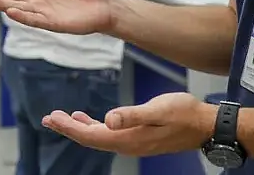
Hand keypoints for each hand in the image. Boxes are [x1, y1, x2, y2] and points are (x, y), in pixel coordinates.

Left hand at [42, 92, 214, 156]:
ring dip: (78, 128)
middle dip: (68, 129)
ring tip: (60, 120)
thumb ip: (132, 114)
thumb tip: (107, 119)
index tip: (52, 118)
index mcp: (129, 138)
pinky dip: (93, 127)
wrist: (205, 125)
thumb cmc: (185, 113)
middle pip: (90, 139)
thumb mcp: (158, 109)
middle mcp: (128, 144)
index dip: (69, 128)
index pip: (91, 136)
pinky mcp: (137, 137)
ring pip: (98, 138)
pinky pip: (108, 136)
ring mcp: (133, 142)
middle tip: (48, 119)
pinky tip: (87, 118)